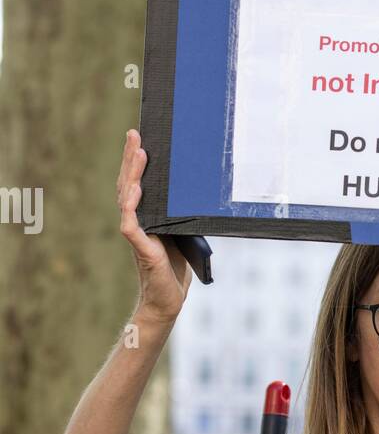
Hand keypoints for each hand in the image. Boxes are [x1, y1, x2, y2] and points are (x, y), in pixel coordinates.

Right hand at [117, 129, 191, 322]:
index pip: (137, 183)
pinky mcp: (140, 249)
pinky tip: (135, 191)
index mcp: (146, 216)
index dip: (136, 161)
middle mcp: (136, 221)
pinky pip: (131, 224)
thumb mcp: (182, 233)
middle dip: (131, 158)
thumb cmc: (175, 268)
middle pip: (129, 184)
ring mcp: (136, 234)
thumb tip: (197, 189)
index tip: (139, 137)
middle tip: (134, 133)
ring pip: (127, 198)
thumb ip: (181, 214)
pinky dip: (131, 206)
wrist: (168, 300)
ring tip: (138, 153)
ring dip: (132, 175)